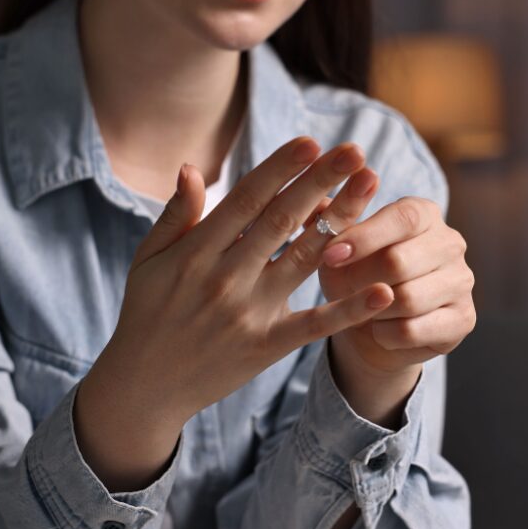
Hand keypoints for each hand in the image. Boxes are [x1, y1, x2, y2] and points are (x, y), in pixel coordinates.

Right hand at [97, 137, 389, 429]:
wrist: (144, 386)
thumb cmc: (146, 313)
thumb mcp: (147, 260)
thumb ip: (175, 215)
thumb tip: (191, 167)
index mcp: (196, 251)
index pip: (246, 199)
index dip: (280, 169)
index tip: (311, 142)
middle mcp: (225, 277)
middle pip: (282, 220)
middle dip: (320, 181)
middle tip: (354, 150)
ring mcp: (249, 313)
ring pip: (303, 259)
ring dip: (341, 220)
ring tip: (369, 187)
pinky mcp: (267, 346)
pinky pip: (314, 325)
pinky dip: (349, 309)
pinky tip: (383, 289)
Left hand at [315, 192, 476, 377]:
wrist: (375, 328)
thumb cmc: (355, 276)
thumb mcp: (336, 249)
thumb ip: (328, 224)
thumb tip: (316, 208)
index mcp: (424, 214)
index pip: (402, 217)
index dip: (364, 237)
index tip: (330, 256)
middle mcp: (450, 243)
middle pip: (400, 261)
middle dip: (359, 280)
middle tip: (337, 291)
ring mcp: (462, 281)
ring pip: (407, 300)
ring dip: (372, 310)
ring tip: (361, 308)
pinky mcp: (463, 319)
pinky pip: (412, 330)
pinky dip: (384, 334)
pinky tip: (379, 329)